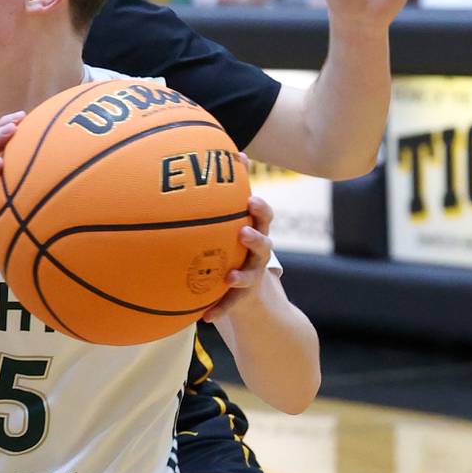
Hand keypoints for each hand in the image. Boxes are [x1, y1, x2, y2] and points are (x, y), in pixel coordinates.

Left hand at [204, 196, 274, 319]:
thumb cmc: (236, 244)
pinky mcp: (243, 296)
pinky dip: (221, 309)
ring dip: (242, 275)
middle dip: (255, 239)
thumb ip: (227, 196)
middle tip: (243, 233)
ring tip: (230, 277)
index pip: (264, 218)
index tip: (251, 200)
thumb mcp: (233, 222)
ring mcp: (253, 275)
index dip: (261, 209)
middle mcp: (258, 254)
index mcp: (256, 232)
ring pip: (252, 274)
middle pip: (264, 244)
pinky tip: (207, 317)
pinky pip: (231, 304)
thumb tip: (226, 155)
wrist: (249, 287)